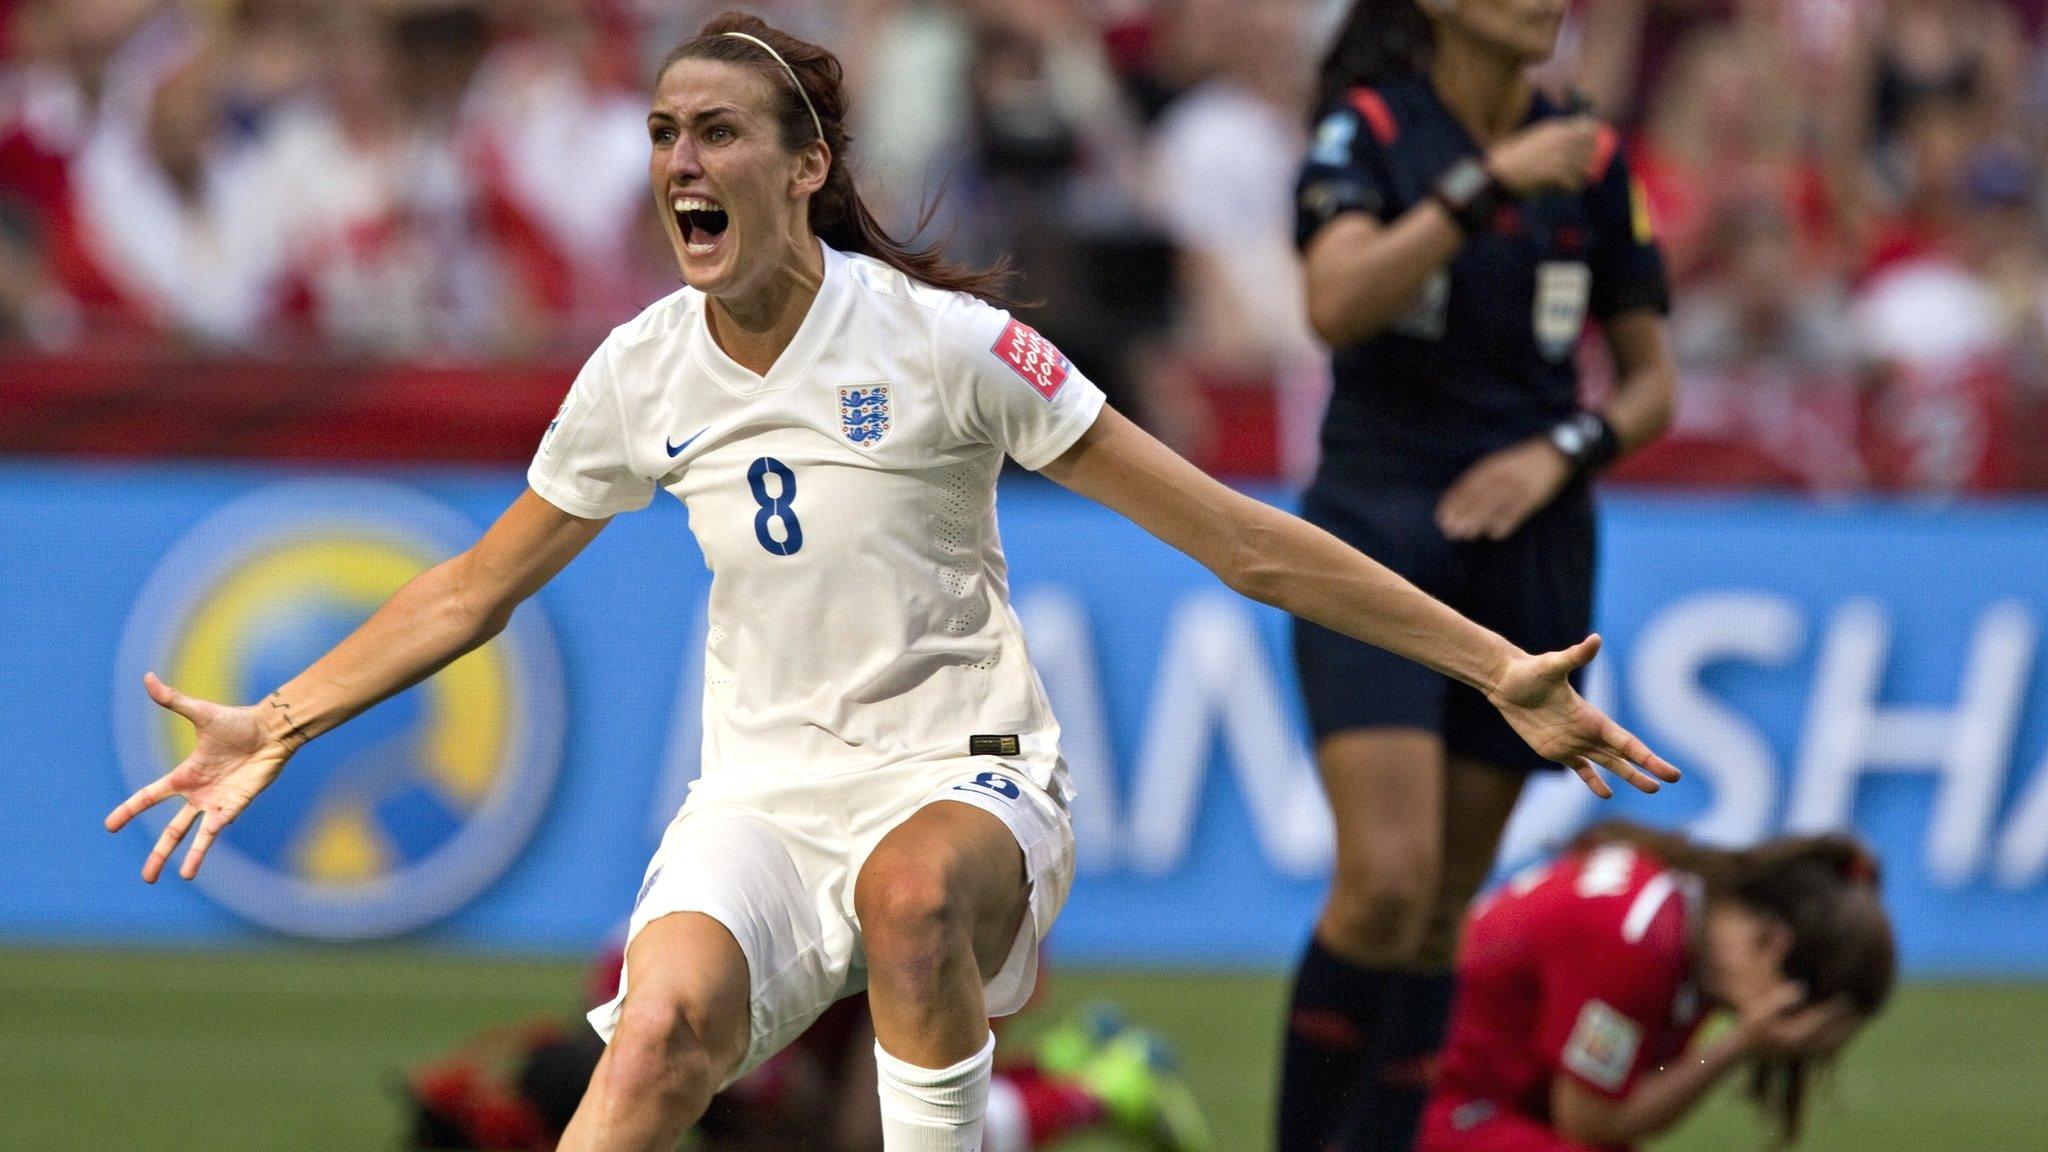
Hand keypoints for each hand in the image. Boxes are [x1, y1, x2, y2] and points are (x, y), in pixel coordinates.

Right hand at [104, 673, 294, 881]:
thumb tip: (147, 677)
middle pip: (172, 830)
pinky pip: (221, 826)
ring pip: (197, 836)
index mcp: (184, 776)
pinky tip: (199, 859)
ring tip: (179, 877)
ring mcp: (217, 802)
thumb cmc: (238, 722)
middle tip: (146, 878)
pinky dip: (211, 838)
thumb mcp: (200, 712)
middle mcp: (198, 794)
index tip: (109, 826)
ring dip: (190, 857)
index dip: (129, 810)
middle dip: (159, 853)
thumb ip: (172, 700)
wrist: (271, 731)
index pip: (149, 798)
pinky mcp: (237, 805)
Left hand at [1436, 436, 1573, 540]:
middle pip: (1478, 497)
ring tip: (1467, 534)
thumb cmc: (1519, 462)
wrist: (1553, 454)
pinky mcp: (1533, 497)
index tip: (1441, 517)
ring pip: (1495, 505)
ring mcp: (1518, 486)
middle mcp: (1502, 476)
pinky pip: (1517, 512)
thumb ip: (1479, 479)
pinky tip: (1494, 534)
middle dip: (1463, 514)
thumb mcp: (1497, 463)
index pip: (1467, 486)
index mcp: (1491, 466)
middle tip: (1450, 530)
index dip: (1453, 502)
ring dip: (1479, 520)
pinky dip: (1505, 523)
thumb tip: (1457, 500)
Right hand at [1485, 116, 1601, 196]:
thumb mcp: (1537, 138)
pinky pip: (1575, 183)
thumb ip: (1557, 137)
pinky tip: (1561, 188)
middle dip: (1586, 160)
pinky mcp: (1555, 173)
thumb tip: (1576, 140)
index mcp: (1556, 129)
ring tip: (1566, 181)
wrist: (1500, 172)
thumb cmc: (1516, 158)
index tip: (1587, 149)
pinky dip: (1571, 188)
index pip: (1590, 127)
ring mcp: (1559, 156)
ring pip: (1585, 167)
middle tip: (1575, 170)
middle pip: (1591, 148)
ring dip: (1578, 176)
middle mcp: (1561, 140)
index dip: (1592, 138)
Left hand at [1488, 635, 1680, 796]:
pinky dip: (1593, 781)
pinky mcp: (1557, 750)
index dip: (1648, 758)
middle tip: (1670, 780)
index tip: (1669, 771)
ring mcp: (1574, 742)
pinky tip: (1606, 793)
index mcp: (1593, 717)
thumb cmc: (1530, 671)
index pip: (1627, 743)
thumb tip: (1595, 639)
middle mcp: (1588, 731)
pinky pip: (1581, 769)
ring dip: (1629, 776)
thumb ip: (1575, 656)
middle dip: (1646, 769)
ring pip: (1608, 764)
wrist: (1506, 681)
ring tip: (1651, 790)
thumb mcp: (1553, 665)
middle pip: (1624, 756)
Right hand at [1738, 983, 1862, 1056]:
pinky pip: (1829, 1051)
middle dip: (1846, 1021)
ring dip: (1845, 1032)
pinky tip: (1845, 1030)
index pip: (1819, 1019)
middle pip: (1832, 1034)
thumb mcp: (1761, 1009)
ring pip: (1833, 1045)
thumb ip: (1781, 998)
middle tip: (1859, 1007)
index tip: (1846, 995)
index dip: (1834, 1007)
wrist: (1747, 1050)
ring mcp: (1805, 1056)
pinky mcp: (1807, 1059)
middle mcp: (1802, 1049)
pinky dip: (1839, 1041)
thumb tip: (1802, 988)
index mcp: (1791, 1036)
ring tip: (1856, 1018)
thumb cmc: (1752, 1026)